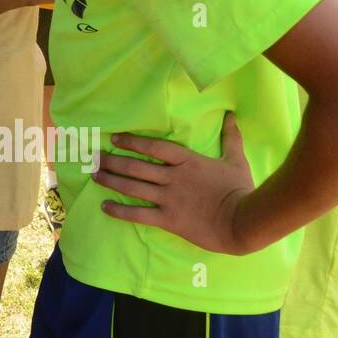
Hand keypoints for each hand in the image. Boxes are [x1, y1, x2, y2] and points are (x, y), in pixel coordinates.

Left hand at [93, 112, 255, 254]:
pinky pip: (138, 214)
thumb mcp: (236, 160)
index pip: (153, 147)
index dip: (132, 142)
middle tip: (95, 158)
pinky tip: (104, 207)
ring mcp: (168, 198)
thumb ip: (230, 138)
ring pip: (132, 188)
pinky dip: (119, 211)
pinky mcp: (168, 220)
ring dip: (110, 181)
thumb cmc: (240, 189)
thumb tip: (231, 116)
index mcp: (187, 161)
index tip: (114, 139)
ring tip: (94, 176)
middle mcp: (173, 177)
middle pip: (135, 167)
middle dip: (112, 161)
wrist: (244, 222)